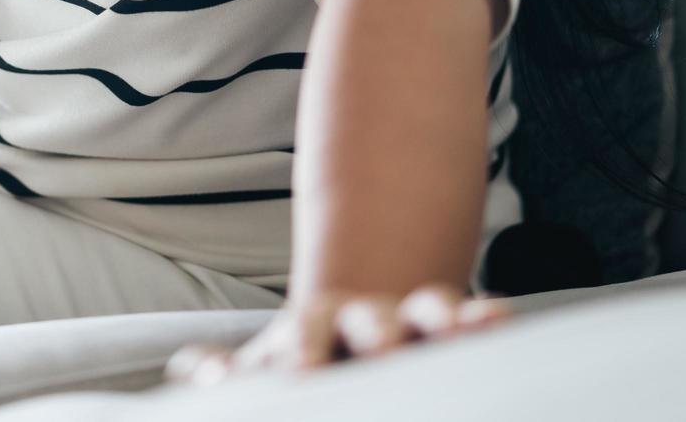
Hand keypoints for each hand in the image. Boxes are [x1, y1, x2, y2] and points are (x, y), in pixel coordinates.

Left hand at [163, 283, 511, 384]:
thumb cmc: (304, 366)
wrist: (353, 338)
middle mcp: (361, 323)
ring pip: (425, 311)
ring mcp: (409, 324)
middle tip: (381, 347)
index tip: (301, 375)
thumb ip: (231, 372)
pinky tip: (495, 319)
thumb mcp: (265, 369)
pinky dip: (481, 319)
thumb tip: (189, 369)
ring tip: (455, 328)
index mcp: (310, 332)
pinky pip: (469, 321)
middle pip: (366, 319)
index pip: (304, 336)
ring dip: (438, 316)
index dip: (303, 352)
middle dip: (374, 331)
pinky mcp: (451, 333)